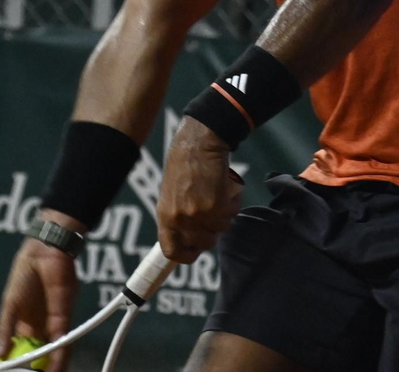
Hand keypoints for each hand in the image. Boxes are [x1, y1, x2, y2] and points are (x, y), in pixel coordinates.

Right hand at [0, 216, 82, 371]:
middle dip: (38, 366)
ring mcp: (53, 323)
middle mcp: (40, 326)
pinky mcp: (66, 316)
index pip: (22, 349)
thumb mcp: (9, 304)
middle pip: (39, 353)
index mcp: (23, 324)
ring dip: (51, 365)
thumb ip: (4, 328)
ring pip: (53, 350)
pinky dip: (60, 353)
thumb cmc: (24, 274)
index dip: (20, 362)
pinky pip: (63, 339)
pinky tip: (55, 365)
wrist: (45, 253)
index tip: (16, 371)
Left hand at [157, 118, 243, 262]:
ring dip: (225, 212)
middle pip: (204, 243)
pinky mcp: (217, 205)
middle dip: (213, 229)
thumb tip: (190, 239)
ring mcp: (199, 214)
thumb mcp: (171, 193)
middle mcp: (180, 219)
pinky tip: (226, 185)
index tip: (196, 250)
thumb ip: (177, 217)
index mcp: (164, 216)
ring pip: (222, 228)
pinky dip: (234, 201)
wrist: (199, 141)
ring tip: (218, 191)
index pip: (171, 251)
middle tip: (214, 210)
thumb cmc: (185, 163)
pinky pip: (232, 213)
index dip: (186, 255)